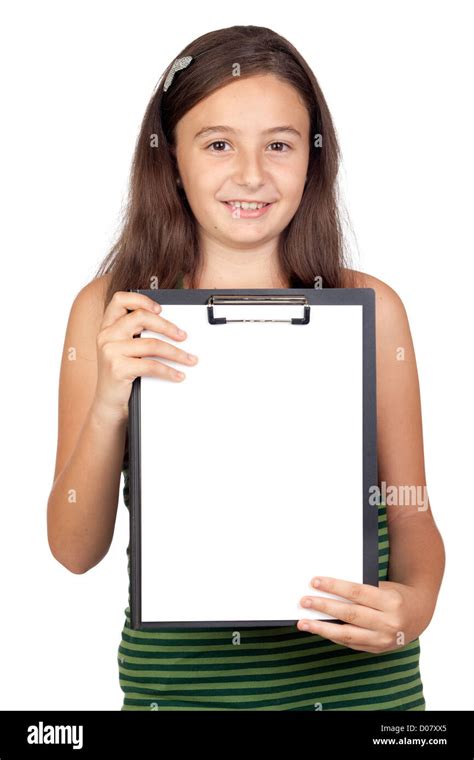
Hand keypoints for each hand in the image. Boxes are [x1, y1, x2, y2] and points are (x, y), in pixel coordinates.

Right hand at [94, 291, 198, 419]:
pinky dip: (169, 371)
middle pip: (141, 318)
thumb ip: (135, 334)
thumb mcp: (123, 349)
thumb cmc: (120, 374)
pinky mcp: (118, 368)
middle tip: (183, 336)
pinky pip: (151, 365)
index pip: (120, 300)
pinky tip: (178, 375)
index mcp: (107, 326)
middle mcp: (106, 335)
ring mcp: (110, 351)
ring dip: (176, 353)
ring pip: (152, 344)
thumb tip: (170, 327)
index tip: (160, 309)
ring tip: (189, 359)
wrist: (108, 403)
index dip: (141, 300)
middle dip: (167, 326)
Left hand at [296, 576, 425, 652]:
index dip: (334, 587)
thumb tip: (328, 591)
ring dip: (322, 628)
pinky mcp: (377, 649)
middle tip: (304, 601)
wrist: (420, 614)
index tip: (315, 582)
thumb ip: (361, 591)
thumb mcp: (384, 587)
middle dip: (324, 607)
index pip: (356, 592)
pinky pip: (351, 644)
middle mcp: (388, 622)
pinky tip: (320, 630)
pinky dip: (333, 636)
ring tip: (303, 622)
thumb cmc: (397, 594)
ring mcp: (383, 639)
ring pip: (347, 634)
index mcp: (391, 601)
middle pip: (349, 614)